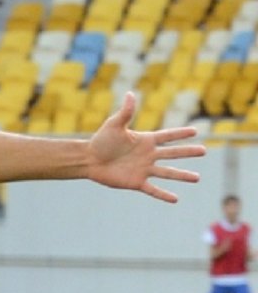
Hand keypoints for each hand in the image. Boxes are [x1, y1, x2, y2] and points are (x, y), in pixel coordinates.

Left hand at [86, 92, 203, 202]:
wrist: (88, 160)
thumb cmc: (101, 141)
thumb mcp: (114, 125)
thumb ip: (126, 112)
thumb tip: (131, 93)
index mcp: (145, 140)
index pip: (167, 136)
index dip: (180, 134)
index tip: (195, 131)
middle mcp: (148, 155)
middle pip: (172, 153)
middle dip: (188, 152)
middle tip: (204, 151)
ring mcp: (143, 169)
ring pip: (167, 173)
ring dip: (182, 175)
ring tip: (197, 178)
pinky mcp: (136, 182)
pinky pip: (152, 189)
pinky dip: (163, 194)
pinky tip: (175, 199)